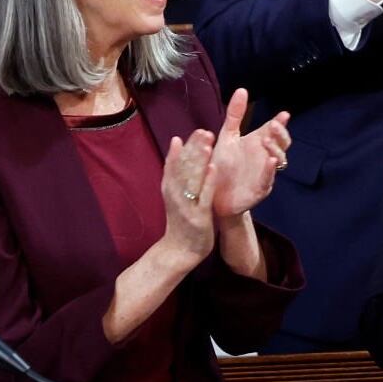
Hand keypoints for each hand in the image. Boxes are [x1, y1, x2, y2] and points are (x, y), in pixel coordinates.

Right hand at [160, 129, 217, 265]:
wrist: (179, 251)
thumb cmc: (180, 220)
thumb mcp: (174, 194)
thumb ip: (175, 170)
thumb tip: (176, 142)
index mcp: (169, 186)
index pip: (176, 162)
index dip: (186, 146)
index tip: (196, 130)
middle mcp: (175, 193)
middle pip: (183, 166)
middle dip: (193, 148)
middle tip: (203, 130)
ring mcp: (186, 204)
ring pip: (192, 178)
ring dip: (199, 159)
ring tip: (207, 142)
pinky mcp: (197, 216)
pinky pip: (203, 196)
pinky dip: (207, 181)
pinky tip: (213, 168)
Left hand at [209, 88, 289, 217]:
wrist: (212, 194)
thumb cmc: (222, 165)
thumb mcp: (227, 136)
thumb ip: (235, 115)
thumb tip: (242, 89)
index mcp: (257, 143)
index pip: (273, 130)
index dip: (280, 122)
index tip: (284, 114)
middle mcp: (264, 157)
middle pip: (282, 143)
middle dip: (281, 134)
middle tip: (273, 125)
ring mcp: (264, 173)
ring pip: (279, 160)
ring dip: (276, 149)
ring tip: (267, 140)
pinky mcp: (259, 189)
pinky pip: (268, 179)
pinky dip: (270, 169)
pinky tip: (271, 160)